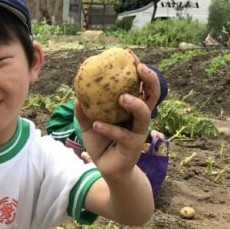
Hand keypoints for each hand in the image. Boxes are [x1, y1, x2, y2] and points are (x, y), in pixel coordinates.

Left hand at [75, 61, 160, 180]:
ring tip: (122, 98)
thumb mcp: (90, 126)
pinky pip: (122, 135)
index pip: (141, 87)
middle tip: (141, 69)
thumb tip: (76, 96)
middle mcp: (139, 119)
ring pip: (144, 116)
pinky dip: (108, 129)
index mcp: (131, 110)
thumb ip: (84, 112)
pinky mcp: (133, 147)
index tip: (134, 58)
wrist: (108, 170)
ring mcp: (138, 133)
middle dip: (150, 81)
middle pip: (153, 96)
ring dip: (136, 105)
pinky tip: (97, 125)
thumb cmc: (102, 144)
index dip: (141, 73)